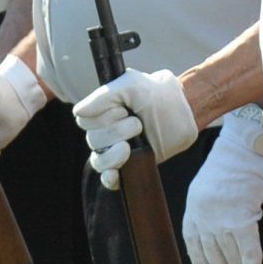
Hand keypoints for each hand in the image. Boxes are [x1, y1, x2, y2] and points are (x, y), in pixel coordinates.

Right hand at [72, 68, 198, 188]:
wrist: (184, 111)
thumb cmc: (158, 94)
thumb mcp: (132, 85)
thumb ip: (104, 96)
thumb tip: (78, 111)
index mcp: (103, 111)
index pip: (84, 120)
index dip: (101, 117)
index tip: (122, 109)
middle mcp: (106, 131)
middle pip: (92, 139)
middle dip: (115, 131)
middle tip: (138, 123)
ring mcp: (116, 150)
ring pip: (98, 160)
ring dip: (113, 154)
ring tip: (129, 147)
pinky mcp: (129, 166)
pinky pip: (109, 178)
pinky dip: (109, 178)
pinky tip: (116, 173)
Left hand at [181, 108, 262, 263]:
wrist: (244, 148)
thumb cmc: (231, 163)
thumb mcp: (208, 184)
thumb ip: (208, 206)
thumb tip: (218, 229)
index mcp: (194, 205)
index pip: (192, 239)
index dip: (198, 257)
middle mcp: (204, 215)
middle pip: (211, 249)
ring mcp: (222, 217)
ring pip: (229, 251)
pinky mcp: (242, 217)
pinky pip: (247, 246)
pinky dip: (250, 260)